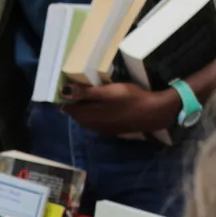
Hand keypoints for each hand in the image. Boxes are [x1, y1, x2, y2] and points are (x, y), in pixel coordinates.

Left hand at [60, 81, 180, 136]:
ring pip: (86, 119)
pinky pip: (95, 122)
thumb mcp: (107, 92)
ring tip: (84, 95)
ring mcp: (102, 130)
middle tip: (73, 87)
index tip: (63, 86)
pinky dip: (93, 113)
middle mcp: (92, 126)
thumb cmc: (129, 99)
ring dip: (83, 109)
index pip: (68, 108)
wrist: (152, 113)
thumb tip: (63, 91)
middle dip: (72, 103)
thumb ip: (85, 92)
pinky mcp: (111, 130)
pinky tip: (98, 106)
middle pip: (76, 114)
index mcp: (88, 116)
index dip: (64, 98)